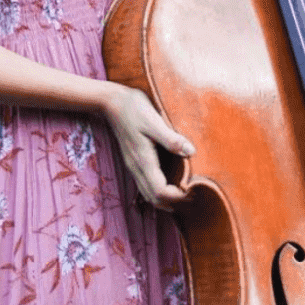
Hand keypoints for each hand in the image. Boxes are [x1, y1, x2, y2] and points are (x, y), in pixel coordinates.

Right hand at [101, 84, 193, 207]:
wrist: (111, 103)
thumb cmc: (134, 109)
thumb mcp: (154, 121)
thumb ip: (171, 139)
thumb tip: (191, 152)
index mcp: (144, 160)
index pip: (159, 191)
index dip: (176, 197)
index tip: (192, 190)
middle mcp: (137, 167)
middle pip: (153, 198)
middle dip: (173, 202)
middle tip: (192, 195)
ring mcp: (133, 166)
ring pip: (148, 194)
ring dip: (165, 200)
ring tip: (183, 195)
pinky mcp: (133, 162)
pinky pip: (145, 186)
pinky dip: (158, 193)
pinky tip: (169, 186)